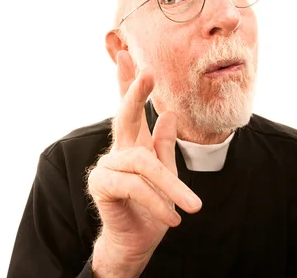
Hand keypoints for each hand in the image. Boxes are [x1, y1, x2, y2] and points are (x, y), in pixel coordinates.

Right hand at [87, 50, 201, 276]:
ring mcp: (107, 166)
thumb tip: (170, 112)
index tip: (129, 56)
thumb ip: (164, 144)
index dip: (130, 83)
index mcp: (134, 143)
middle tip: (146, 72)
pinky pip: (136, 186)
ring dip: (172, 187)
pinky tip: (173, 217)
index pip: (131, 108)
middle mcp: (118, 150)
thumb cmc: (152, 206)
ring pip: (143, 163)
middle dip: (135, 93)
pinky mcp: (102, 185)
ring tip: (194, 207)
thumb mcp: (166, 173)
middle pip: (125, 115)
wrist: (138, 241)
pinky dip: (158, 201)